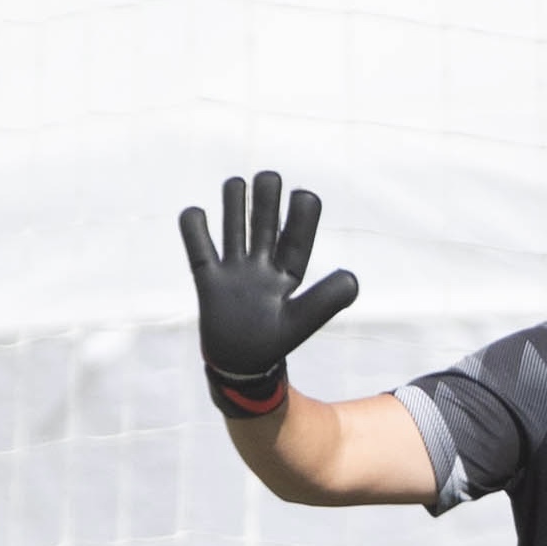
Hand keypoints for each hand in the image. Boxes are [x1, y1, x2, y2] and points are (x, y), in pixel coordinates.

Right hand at [177, 170, 360, 416]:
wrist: (239, 367)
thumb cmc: (273, 344)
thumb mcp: (301, 322)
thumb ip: (325, 301)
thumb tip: (352, 278)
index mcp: (288, 273)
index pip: (298, 236)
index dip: (302, 213)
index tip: (303, 195)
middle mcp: (262, 265)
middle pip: (265, 222)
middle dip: (266, 197)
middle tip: (268, 178)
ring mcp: (234, 270)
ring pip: (235, 226)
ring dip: (235, 203)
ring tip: (237, 184)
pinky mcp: (208, 278)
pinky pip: (199, 248)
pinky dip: (194, 228)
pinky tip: (197, 214)